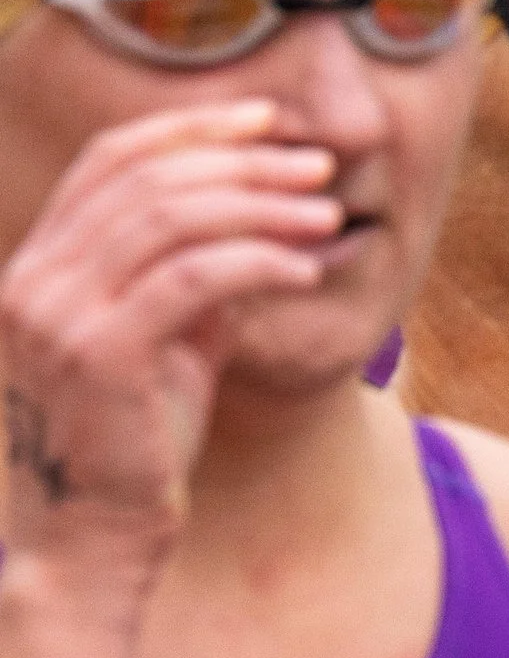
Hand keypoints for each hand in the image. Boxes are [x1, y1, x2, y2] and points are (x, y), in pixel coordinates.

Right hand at [0, 102, 337, 571]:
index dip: (192, 126)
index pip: (109, 158)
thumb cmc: (139, 435)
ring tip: (325, 215)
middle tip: (318, 168)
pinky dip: (260, 261)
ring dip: (263, 207)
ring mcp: (57, 316)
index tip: (268, 120)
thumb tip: (261, 204)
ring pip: (174, 219)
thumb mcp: (169, 333)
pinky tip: (305, 270)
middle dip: (245, 163)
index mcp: (38, 264)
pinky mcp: (101, 353)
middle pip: (150, 179)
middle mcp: (32, 280)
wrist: (96, 537)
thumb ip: (194, 268)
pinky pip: (195, 278)